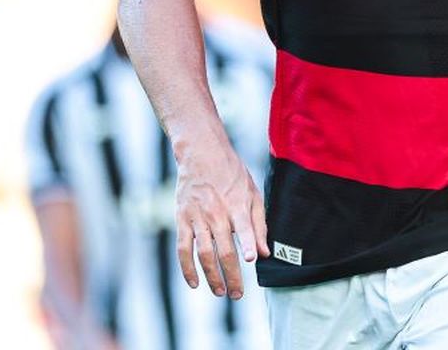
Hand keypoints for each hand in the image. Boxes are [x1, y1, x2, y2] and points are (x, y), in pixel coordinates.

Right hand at [175, 142, 268, 298]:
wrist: (201, 154)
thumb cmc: (232, 174)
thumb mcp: (253, 193)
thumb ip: (259, 224)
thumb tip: (264, 253)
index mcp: (237, 205)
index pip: (243, 228)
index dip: (247, 244)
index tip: (250, 260)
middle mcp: (216, 213)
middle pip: (224, 250)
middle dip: (232, 275)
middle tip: (237, 294)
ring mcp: (197, 217)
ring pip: (203, 253)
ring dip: (211, 276)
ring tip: (220, 292)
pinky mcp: (182, 220)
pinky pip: (183, 248)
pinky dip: (187, 268)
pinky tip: (194, 283)